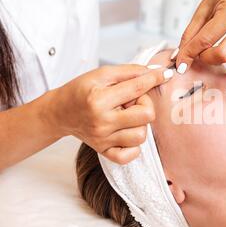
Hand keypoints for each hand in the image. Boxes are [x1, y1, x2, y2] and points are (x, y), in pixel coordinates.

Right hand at [48, 65, 172, 163]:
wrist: (60, 112)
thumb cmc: (80, 91)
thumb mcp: (101, 74)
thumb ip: (129, 72)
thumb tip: (154, 71)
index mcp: (99, 100)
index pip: (137, 88)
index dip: (154, 79)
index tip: (165, 74)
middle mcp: (101, 122)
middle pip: (146, 115)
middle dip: (145, 104)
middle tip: (131, 101)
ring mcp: (103, 140)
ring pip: (141, 135)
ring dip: (140, 124)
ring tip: (127, 116)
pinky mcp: (104, 151)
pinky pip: (131, 155)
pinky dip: (134, 145)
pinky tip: (127, 132)